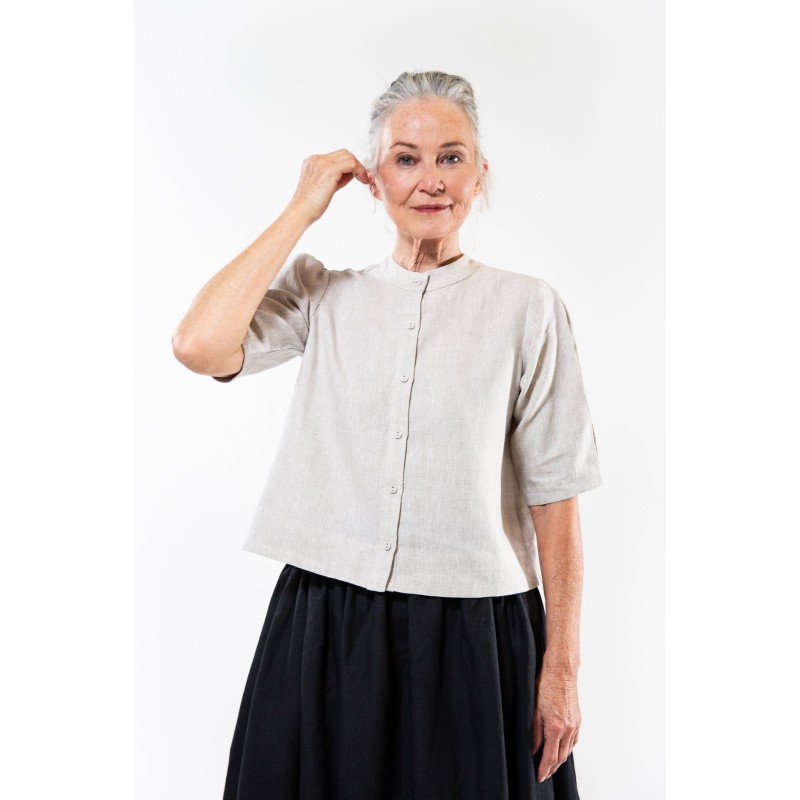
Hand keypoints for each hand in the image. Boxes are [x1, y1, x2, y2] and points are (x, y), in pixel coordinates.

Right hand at [285, 149, 373, 224]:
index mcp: (312, 162)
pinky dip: (359, 170)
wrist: (301, 212)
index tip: (356, 177)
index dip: (349, 165)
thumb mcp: (324, 187)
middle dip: (355, 164)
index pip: (336, 156)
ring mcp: (321, 162)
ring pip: (348, 156)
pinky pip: (351, 163)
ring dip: (358, 167)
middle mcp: (316, 159)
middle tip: (362, 178)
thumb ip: (336, 177)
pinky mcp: (329, 170)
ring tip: (363, 179)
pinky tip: (362, 180)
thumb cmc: (311, 205)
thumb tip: (352, 173)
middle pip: (343, 153)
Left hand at [532, 666, 581, 782]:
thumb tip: (534, 750)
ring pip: (568, 750)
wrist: (562, 672)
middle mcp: (568, 729)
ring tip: (550, 766)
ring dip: (559, 760)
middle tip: (543, 775)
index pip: (550, 757)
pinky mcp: (578, 720)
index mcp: (556, 727)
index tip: (539, 777)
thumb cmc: (545, 686)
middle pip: (560, 757)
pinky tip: (561, 750)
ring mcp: (575, 725)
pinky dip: (567, 749)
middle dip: (551, 768)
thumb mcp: (534, 710)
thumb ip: (535, 732)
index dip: (544, 769)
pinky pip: (574, 741)